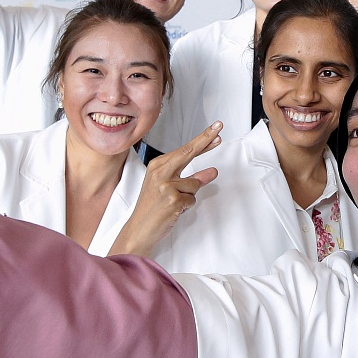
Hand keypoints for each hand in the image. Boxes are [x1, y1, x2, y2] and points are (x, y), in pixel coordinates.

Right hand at [110, 123, 220, 257]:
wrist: (139, 229)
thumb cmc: (152, 208)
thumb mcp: (170, 188)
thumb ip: (191, 178)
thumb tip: (211, 171)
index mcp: (158, 166)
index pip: (185, 149)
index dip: (202, 139)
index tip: (215, 129)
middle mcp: (160, 172)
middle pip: (189, 152)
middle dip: (205, 140)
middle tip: (219, 130)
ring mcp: (166, 185)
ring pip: (194, 184)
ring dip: (188, 196)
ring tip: (173, 203)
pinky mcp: (172, 199)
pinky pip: (191, 200)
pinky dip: (186, 207)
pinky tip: (173, 210)